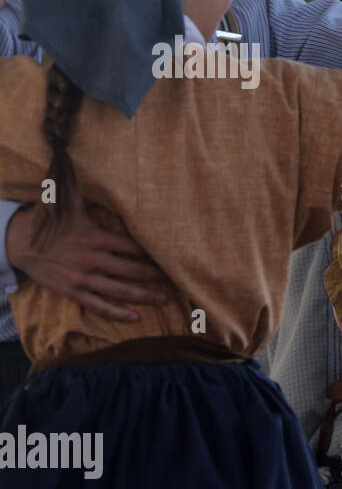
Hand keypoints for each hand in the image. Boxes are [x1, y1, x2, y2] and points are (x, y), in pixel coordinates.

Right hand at [6, 203, 167, 321]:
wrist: (18, 243)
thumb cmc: (48, 222)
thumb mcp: (68, 203)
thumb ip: (88, 192)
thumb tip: (100, 171)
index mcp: (97, 238)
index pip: (134, 247)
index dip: (154, 253)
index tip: (172, 256)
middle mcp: (93, 259)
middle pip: (133, 270)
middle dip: (156, 276)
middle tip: (177, 280)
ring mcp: (83, 278)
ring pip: (120, 290)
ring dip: (144, 296)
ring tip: (164, 299)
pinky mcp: (73, 291)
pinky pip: (99, 305)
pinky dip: (117, 313)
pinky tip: (135, 317)